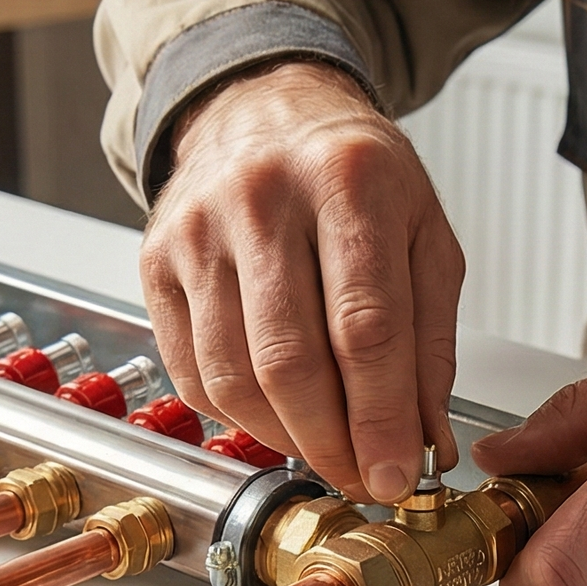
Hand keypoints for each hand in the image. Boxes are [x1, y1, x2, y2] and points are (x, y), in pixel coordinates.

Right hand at [143, 60, 462, 501]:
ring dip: (283, 438)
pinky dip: (236, 415)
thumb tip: (424, 444)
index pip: (365, 328)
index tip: (396, 475)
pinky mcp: (155, 261)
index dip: (381, 418)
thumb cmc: (354, 175)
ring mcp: (198, 230)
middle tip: (361, 478)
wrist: (262, 107)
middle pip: (290, 361)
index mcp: (349, 181)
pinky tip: (273, 414)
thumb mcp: (424, 236)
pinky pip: (191, 372)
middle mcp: (263, 198)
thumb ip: (430, 343)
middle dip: (331, 443)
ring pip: (233, 376)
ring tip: (323, 450)